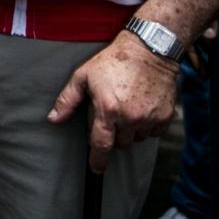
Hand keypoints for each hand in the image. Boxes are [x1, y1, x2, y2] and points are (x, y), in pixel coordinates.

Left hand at [47, 31, 179, 171]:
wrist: (148, 50)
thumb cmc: (113, 61)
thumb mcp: (83, 76)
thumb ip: (67, 100)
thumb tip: (54, 119)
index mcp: (108, 111)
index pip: (100, 145)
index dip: (97, 160)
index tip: (96, 168)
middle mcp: (130, 119)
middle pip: (119, 143)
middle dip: (113, 135)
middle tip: (111, 114)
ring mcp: (149, 119)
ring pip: (137, 138)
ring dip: (130, 130)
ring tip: (126, 107)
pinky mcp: (165, 117)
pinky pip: (153, 132)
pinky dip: (146, 125)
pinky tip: (141, 108)